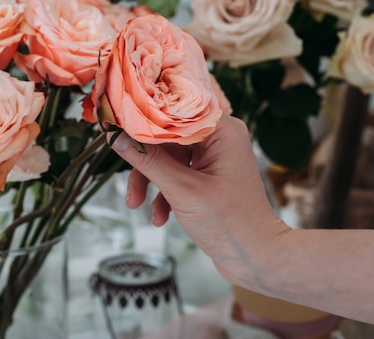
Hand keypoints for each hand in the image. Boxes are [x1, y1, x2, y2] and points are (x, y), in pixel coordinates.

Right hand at [109, 115, 289, 284]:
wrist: (257, 259)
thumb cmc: (230, 222)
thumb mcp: (183, 190)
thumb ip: (148, 161)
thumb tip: (116, 137)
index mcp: (223, 131)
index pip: (175, 113)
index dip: (145, 120)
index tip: (117, 128)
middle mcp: (220, 140)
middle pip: (167, 139)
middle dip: (144, 164)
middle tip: (127, 185)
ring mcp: (214, 160)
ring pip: (168, 160)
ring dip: (151, 182)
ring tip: (136, 206)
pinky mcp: (208, 180)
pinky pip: (177, 177)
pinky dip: (165, 195)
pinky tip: (159, 217)